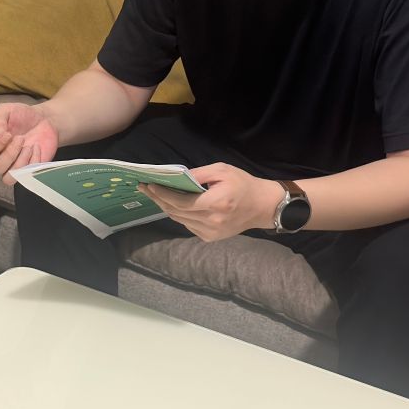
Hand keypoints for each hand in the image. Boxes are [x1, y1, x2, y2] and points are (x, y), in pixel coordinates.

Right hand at [0, 102, 59, 177]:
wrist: (45, 120)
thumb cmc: (22, 115)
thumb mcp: (7, 110)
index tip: (9, 134)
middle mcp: (0, 158)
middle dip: (10, 153)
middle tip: (21, 138)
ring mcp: (14, 167)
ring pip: (8, 178)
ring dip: (19, 163)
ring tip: (28, 147)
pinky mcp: (29, 171)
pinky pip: (26, 176)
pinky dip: (33, 162)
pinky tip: (37, 148)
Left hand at [140, 165, 286, 243]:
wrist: (263, 206)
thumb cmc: (243, 184)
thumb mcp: (222, 170)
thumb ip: (198, 174)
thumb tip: (177, 177)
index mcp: (216, 203)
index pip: (181, 202)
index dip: (162, 194)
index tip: (149, 185)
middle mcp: (212, 221)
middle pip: (176, 212)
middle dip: (159, 199)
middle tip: (146, 188)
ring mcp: (211, 233)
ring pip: (180, 220)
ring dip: (167, 207)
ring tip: (156, 195)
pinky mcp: (211, 238)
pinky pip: (188, 225)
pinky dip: (179, 214)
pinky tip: (174, 204)